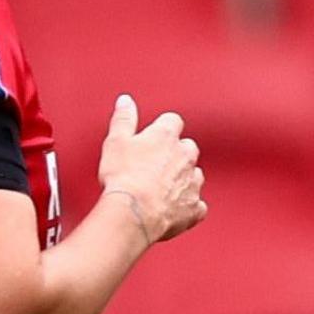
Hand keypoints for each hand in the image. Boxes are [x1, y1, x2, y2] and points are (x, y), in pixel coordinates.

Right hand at [95, 95, 205, 244]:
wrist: (134, 212)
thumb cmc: (123, 178)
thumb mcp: (115, 141)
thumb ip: (123, 119)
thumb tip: (126, 101)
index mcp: (165, 136)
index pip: (173, 122)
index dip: (163, 129)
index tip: (153, 138)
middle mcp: (185, 156)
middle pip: (187, 148)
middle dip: (175, 155)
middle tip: (154, 166)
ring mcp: (193, 182)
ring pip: (195, 175)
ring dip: (183, 179)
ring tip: (161, 189)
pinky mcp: (194, 207)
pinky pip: (197, 205)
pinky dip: (188, 207)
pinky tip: (174, 210)